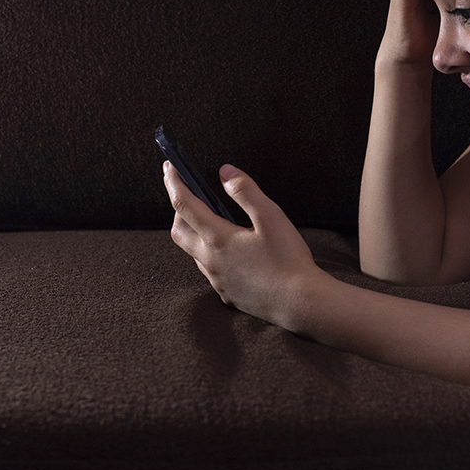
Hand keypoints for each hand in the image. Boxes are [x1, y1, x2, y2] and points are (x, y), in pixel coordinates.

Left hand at [164, 161, 319, 328]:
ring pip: (193, 252)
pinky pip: (209, 270)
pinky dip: (210, 253)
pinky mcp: (227, 293)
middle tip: (189, 194)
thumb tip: (225, 173)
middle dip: (178, 209)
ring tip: (212, 219)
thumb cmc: (289, 260)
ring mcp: (217, 280)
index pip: (184, 204)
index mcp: (218, 238)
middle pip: (178, 231)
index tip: (169, 166)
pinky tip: (230, 251)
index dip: (174, 182)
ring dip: (194, 232)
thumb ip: (246, 192)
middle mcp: (210, 260)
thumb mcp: (272, 217)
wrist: (301, 304)